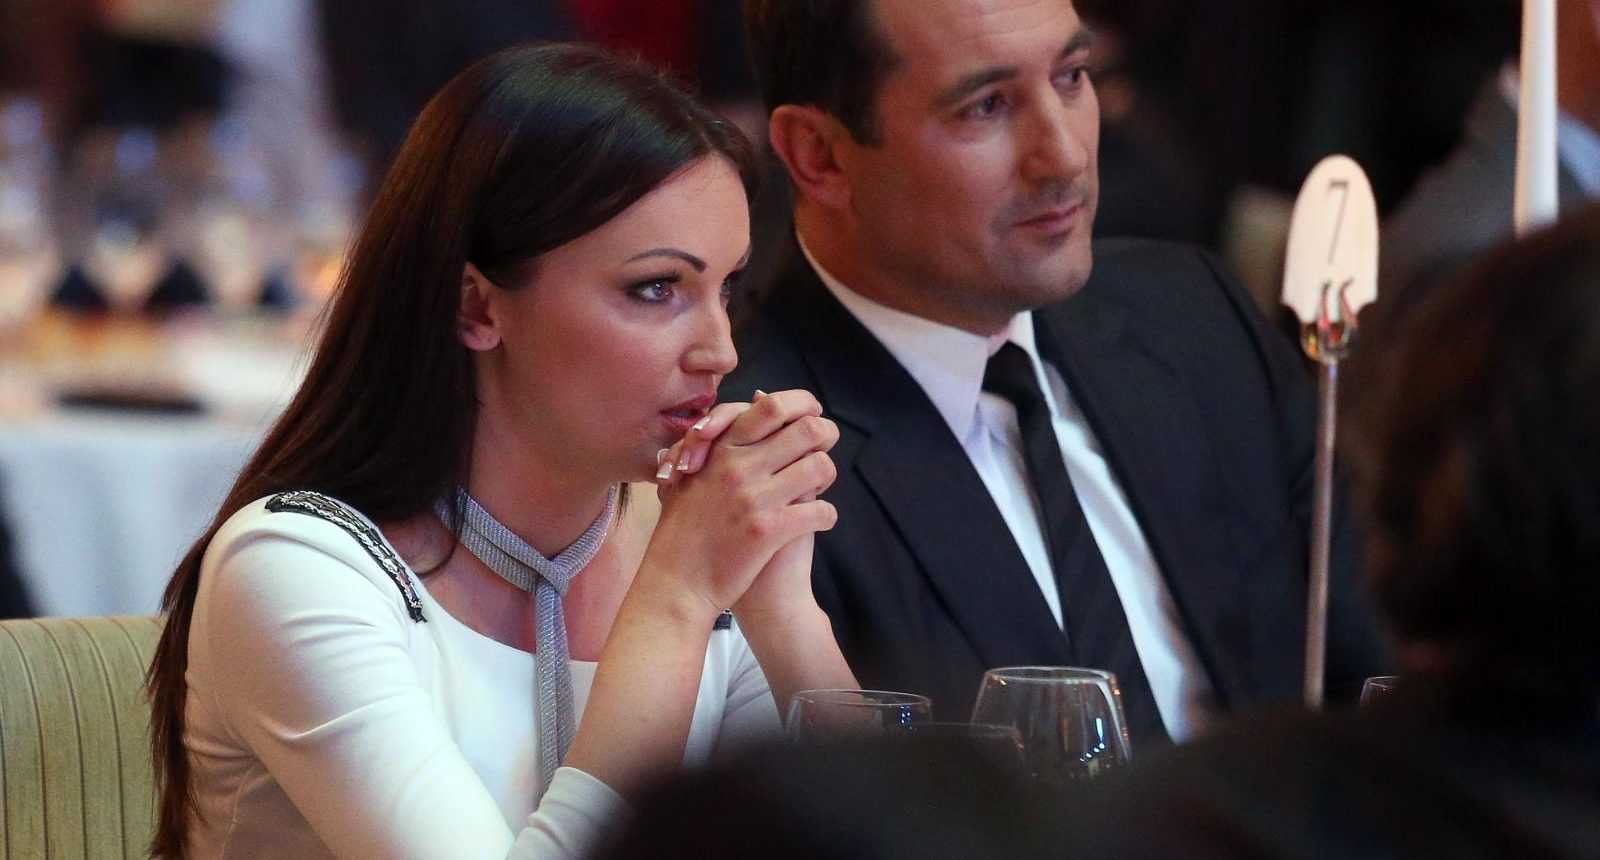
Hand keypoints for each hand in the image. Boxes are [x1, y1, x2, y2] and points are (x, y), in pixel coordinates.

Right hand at [638, 389, 839, 614]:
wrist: (676, 582)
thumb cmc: (683, 531)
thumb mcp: (691, 475)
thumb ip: (723, 437)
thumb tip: (758, 397)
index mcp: (721, 449)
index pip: (773, 406)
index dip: (803, 406)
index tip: (812, 416)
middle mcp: (739, 467)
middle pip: (807, 430)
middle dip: (826, 436)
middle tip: (826, 448)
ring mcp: (754, 498)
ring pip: (820, 467)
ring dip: (827, 476)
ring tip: (819, 489)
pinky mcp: (768, 531)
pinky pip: (821, 511)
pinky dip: (826, 516)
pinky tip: (817, 521)